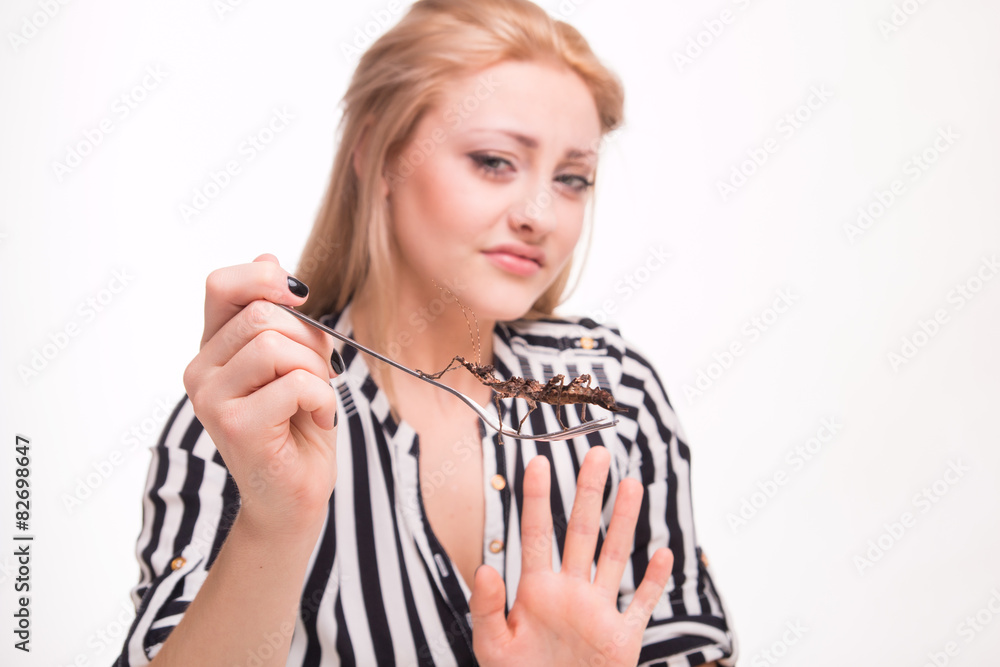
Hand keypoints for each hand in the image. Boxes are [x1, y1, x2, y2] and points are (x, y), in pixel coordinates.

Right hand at [182, 254, 340, 535]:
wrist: (293, 497)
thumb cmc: (297, 427)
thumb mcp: (296, 360)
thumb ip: (280, 316)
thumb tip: (269, 258)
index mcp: (213, 348)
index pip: (221, 285)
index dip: (264, 279)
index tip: (299, 299)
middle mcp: (201, 371)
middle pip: (262, 315)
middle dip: (308, 340)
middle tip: (319, 375)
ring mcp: (211, 399)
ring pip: (277, 346)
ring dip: (316, 372)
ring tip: (315, 399)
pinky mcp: (234, 425)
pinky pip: (295, 383)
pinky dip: (322, 399)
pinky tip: (317, 420)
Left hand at [469, 447, 673, 666]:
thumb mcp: (492, 647)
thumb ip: (487, 609)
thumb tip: (485, 568)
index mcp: (536, 592)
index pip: (536, 534)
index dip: (537, 499)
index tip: (538, 462)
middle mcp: (569, 593)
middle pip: (582, 532)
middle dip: (589, 493)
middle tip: (597, 454)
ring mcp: (598, 612)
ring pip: (614, 557)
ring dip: (625, 522)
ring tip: (632, 484)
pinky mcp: (622, 638)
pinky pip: (641, 604)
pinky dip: (653, 581)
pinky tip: (662, 554)